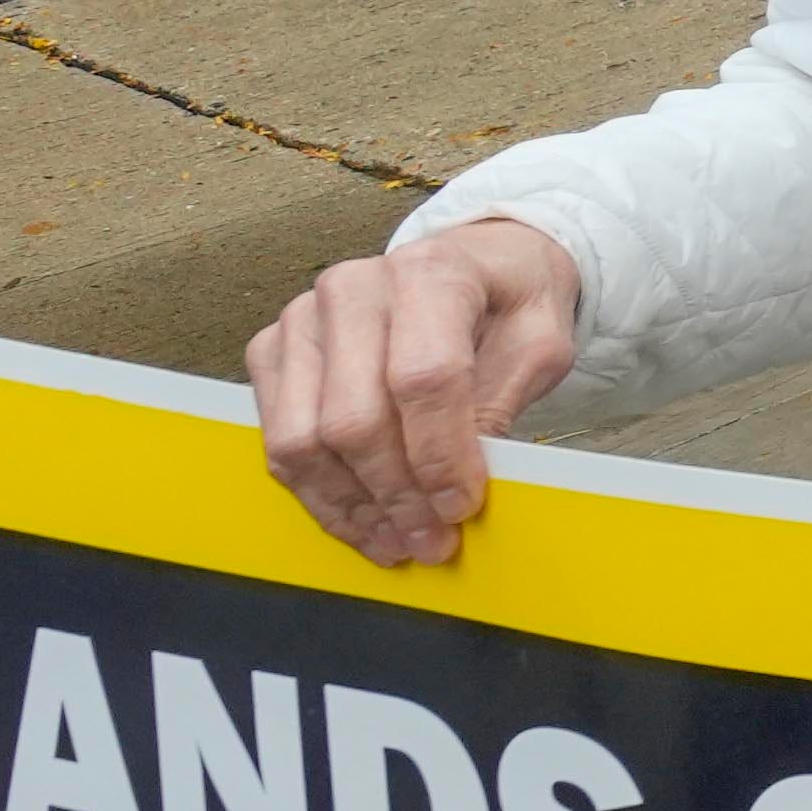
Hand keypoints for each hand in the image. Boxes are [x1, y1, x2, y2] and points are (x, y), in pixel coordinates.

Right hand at [249, 218, 584, 568]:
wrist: (468, 267)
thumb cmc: (506, 305)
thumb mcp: (539, 343)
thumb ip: (504, 402)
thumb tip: (459, 482)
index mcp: (430, 272)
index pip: (423, 378)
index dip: (440, 455)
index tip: (462, 507)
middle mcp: (353, 287)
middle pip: (354, 419)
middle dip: (396, 496)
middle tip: (433, 541)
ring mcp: (302, 318)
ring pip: (303, 439)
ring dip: (351, 508)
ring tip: (397, 543)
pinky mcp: (272, 350)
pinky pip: (279, 443)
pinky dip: (320, 495)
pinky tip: (363, 522)